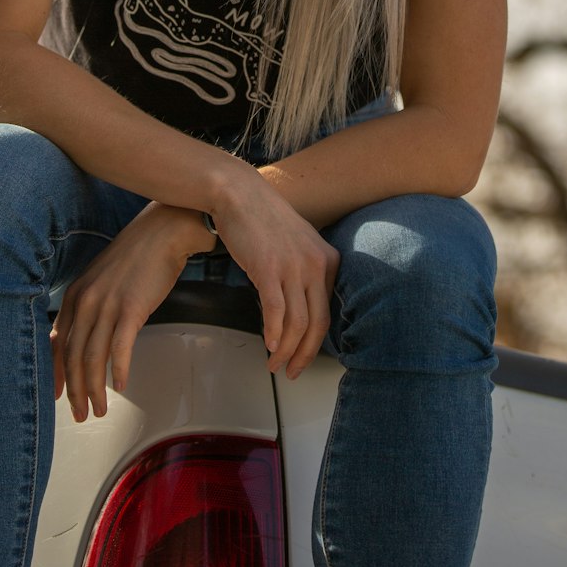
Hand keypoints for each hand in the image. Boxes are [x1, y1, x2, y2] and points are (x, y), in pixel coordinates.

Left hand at [50, 201, 208, 421]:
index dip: (56, 374)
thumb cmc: (137, 256)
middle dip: (75, 391)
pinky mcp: (132, 308)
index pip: (57, 343)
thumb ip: (90, 305)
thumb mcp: (102, 278)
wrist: (164, 232)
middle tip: (81, 415)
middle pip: (73, 357)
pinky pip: (120, 348)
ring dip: (95, 390)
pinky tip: (121, 386)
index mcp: (76, 294)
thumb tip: (86, 337)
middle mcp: (86, 301)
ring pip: (93, 358)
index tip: (58, 397)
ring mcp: (108, 304)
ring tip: (99, 409)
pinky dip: (118, 371)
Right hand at [212, 170, 339, 380]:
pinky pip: (275, 311)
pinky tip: (268, 344)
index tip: (302, 358)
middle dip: (304, 355)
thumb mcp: (298, 242)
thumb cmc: (263, 219)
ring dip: (286, 350)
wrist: (239, 194)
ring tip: (273, 363)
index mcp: (326, 260)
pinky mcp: (268, 268)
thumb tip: (302, 306)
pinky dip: (273, 333)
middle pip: (317, 324)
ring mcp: (293, 266)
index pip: (327, 314)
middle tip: (291, 372)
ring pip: (297, 323)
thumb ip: (306, 270)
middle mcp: (315, 265)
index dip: (315, 343)